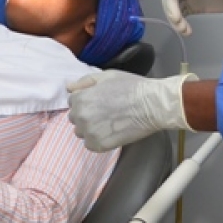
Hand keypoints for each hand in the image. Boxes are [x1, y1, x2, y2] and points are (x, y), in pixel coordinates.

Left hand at [66, 71, 192, 150]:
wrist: (153, 105)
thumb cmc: (131, 87)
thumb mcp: (106, 76)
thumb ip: (84, 82)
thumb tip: (69, 88)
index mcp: (80, 99)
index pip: (72, 102)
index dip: (86, 100)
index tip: (100, 101)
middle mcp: (81, 117)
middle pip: (75, 118)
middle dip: (86, 114)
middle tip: (105, 112)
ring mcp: (90, 133)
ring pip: (81, 132)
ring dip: (90, 128)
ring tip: (108, 122)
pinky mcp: (100, 145)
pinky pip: (90, 145)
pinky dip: (98, 140)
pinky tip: (111, 132)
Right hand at [160, 0, 222, 36]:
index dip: (171, 4)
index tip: (178, 18)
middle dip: (172, 14)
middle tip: (182, 27)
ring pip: (174, 8)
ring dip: (176, 20)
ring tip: (186, 31)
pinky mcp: (197, 5)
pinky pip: (182, 14)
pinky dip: (181, 23)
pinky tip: (187, 30)